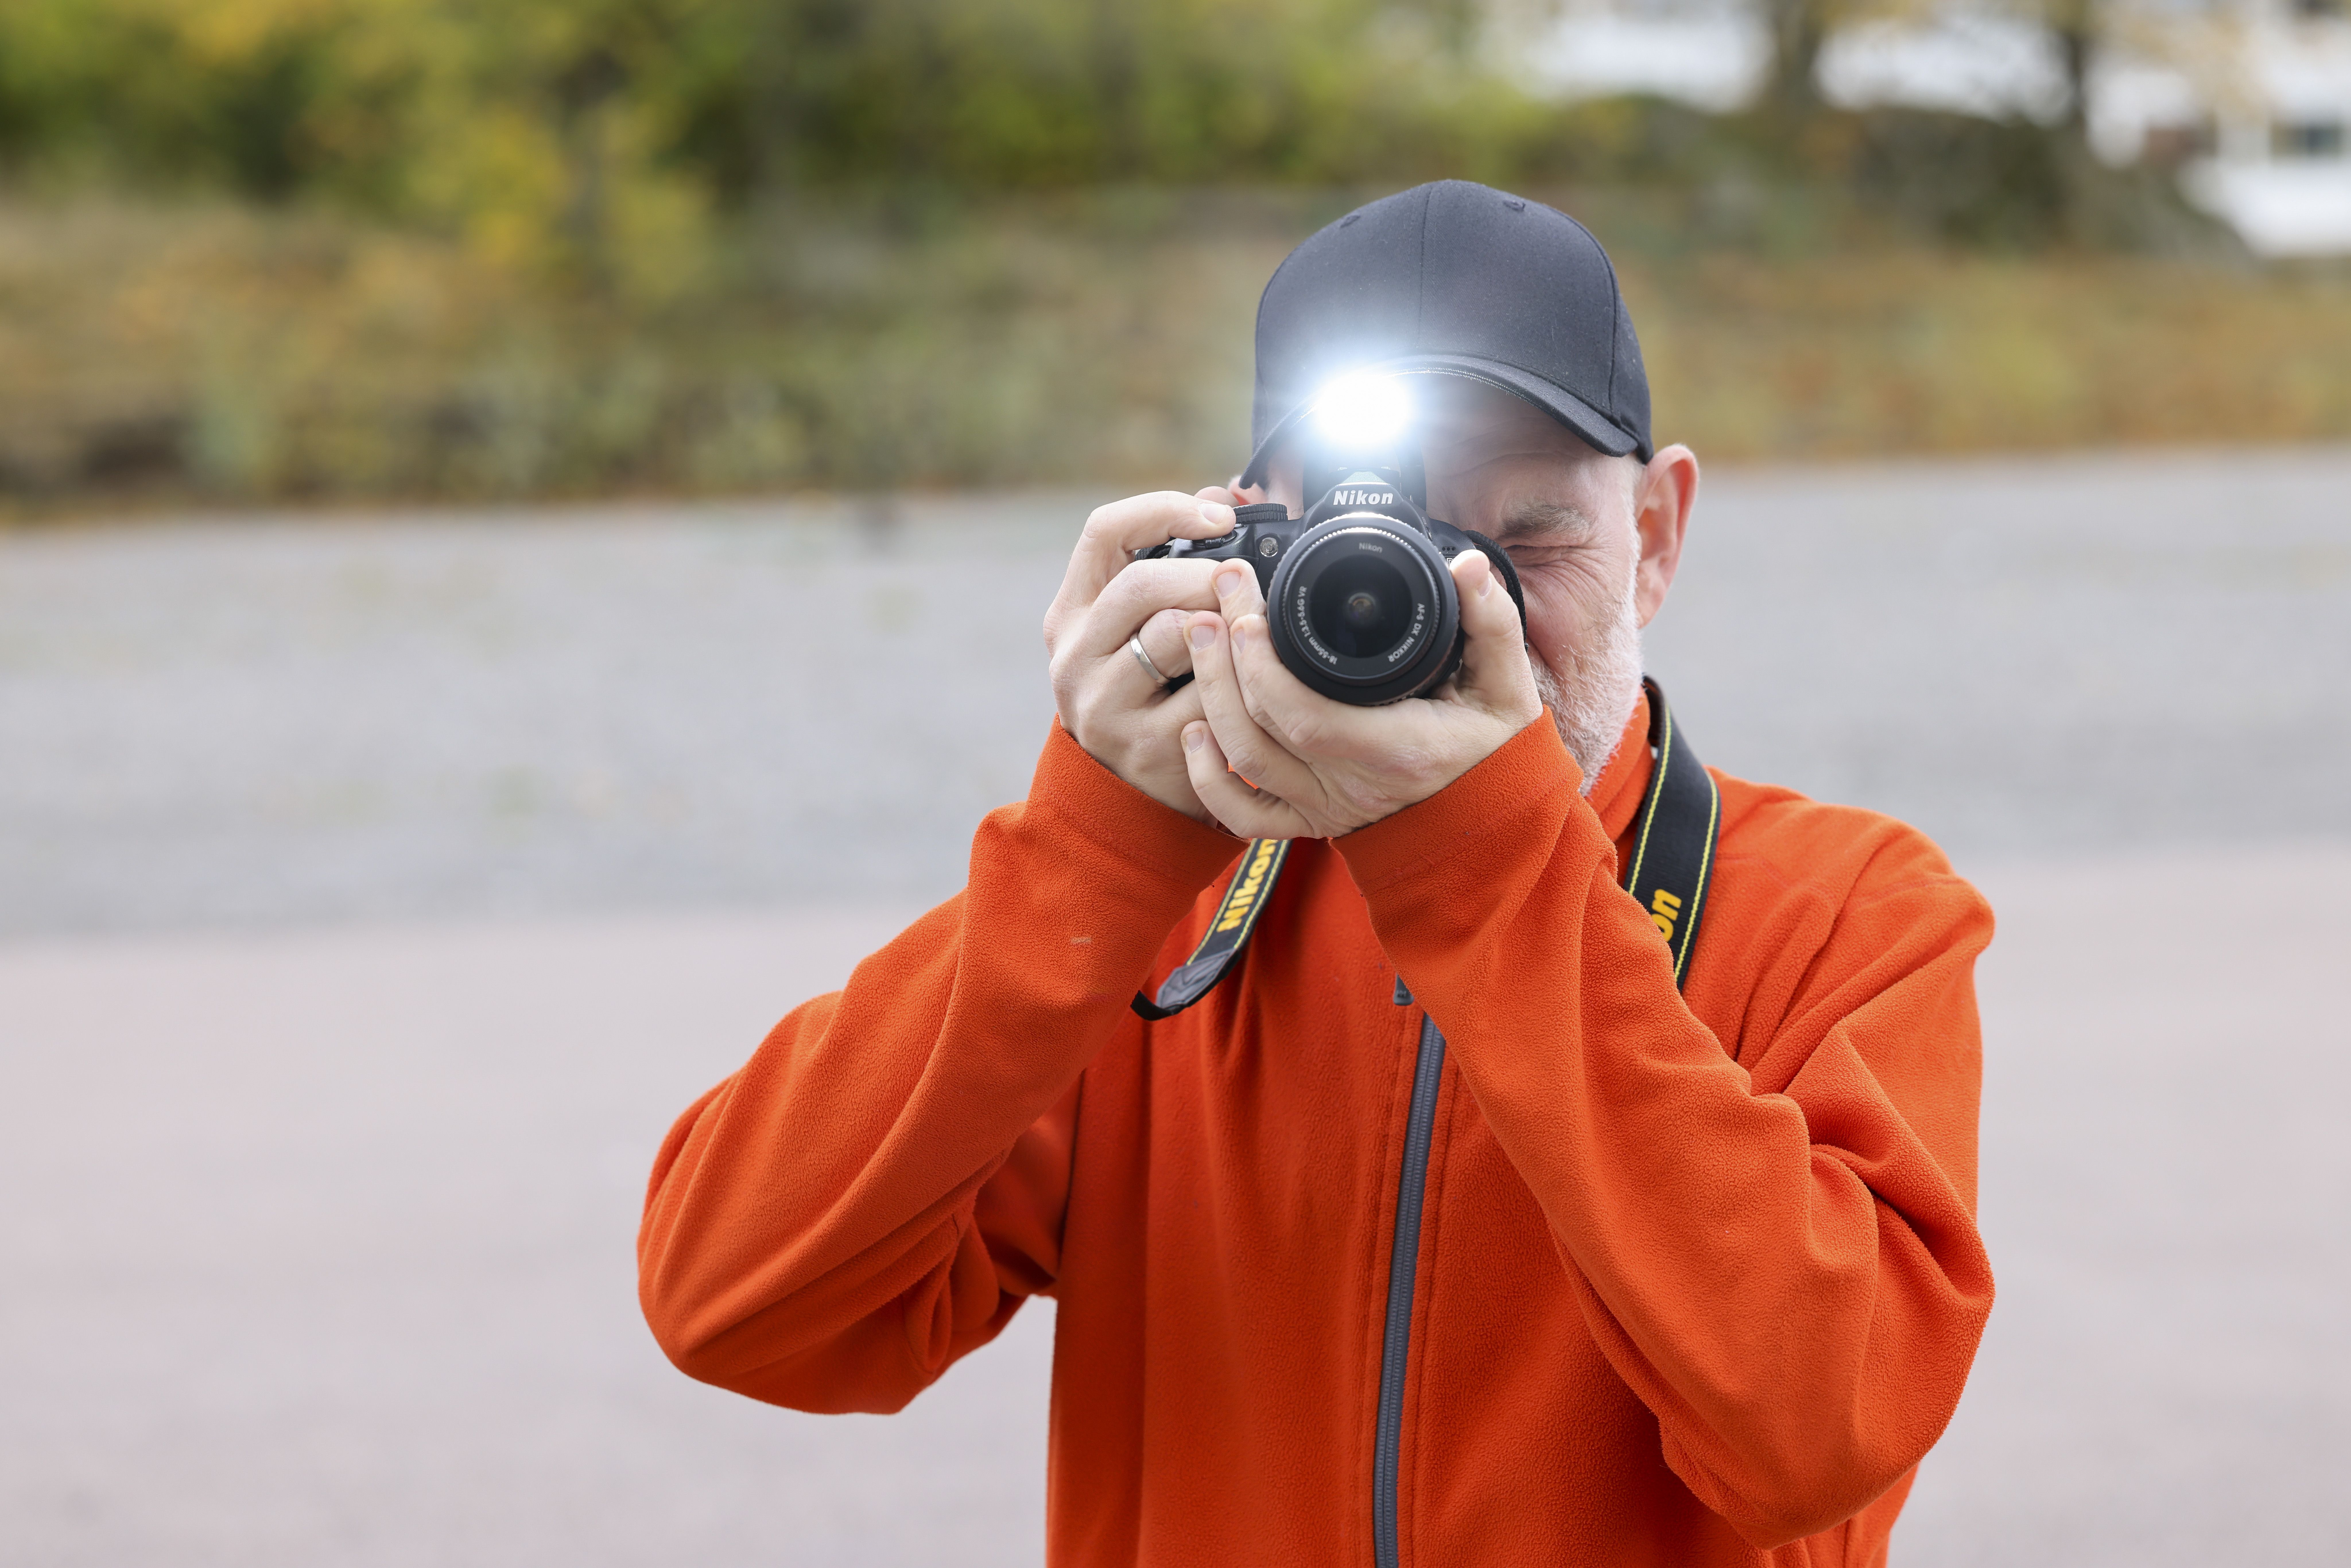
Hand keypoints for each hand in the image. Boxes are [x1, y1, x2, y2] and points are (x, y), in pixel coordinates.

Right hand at [1043, 489, 1240, 822]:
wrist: (1121, 796)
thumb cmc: (1141, 694)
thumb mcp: (1134, 629)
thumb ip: (1169, 563)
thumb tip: (1221, 496)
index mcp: (1070, 614)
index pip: (1103, 532)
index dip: (1164, 509)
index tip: (1219, 515)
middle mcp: (1074, 656)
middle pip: (1141, 583)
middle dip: (1206, 573)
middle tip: (1244, 581)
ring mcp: (1104, 704)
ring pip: (1173, 635)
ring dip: (1224, 624)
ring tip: (1246, 629)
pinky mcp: (1145, 747)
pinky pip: (1207, 694)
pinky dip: (1237, 681)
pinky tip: (1249, 682)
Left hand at [1178, 549, 1544, 837]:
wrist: (1490, 823)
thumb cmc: (1495, 752)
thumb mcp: (1509, 687)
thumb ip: (1492, 622)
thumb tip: (1469, 565)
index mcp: (1398, 750)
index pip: (1307, 715)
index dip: (1264, 668)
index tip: (1247, 611)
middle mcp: (1353, 786)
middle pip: (1259, 730)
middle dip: (1226, 659)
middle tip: (1217, 597)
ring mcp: (1326, 808)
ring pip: (1243, 763)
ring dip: (1210, 698)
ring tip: (1200, 635)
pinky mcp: (1311, 823)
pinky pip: (1244, 817)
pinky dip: (1208, 780)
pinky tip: (1194, 731)